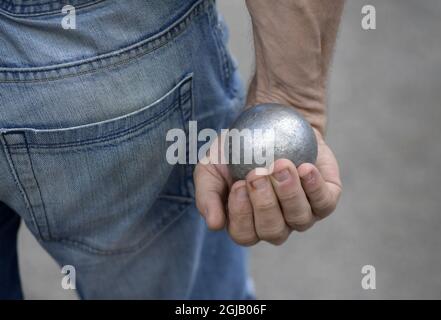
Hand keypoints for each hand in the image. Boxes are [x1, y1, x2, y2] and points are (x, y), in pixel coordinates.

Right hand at [193, 129, 341, 245]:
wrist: (268, 124)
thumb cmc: (236, 150)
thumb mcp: (211, 167)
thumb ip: (207, 194)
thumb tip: (215, 224)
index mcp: (247, 223)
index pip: (244, 234)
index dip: (241, 214)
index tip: (238, 183)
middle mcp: (276, 224)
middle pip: (272, 231)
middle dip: (264, 203)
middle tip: (257, 172)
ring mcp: (302, 213)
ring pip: (299, 219)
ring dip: (289, 193)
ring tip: (280, 165)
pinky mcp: (325, 198)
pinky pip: (324, 203)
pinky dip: (314, 187)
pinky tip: (305, 168)